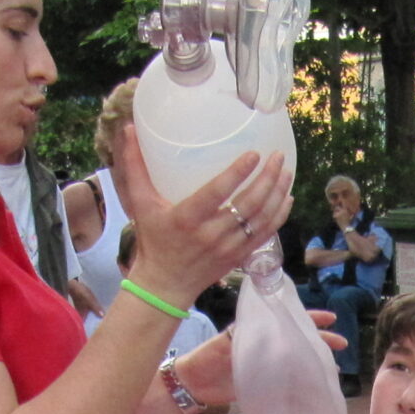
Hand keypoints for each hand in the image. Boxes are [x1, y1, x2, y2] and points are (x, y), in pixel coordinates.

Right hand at [114, 130, 293, 307]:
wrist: (166, 284)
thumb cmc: (153, 240)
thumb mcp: (141, 204)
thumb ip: (135, 167)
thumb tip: (127, 129)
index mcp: (187, 218)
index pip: (217, 193)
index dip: (237, 174)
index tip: (253, 154)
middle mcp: (211, 234)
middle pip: (248, 205)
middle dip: (267, 179)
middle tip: (278, 156)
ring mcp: (228, 247)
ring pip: (261, 219)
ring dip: (277, 194)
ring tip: (286, 171)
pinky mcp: (239, 257)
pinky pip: (265, 234)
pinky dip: (279, 216)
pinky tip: (287, 197)